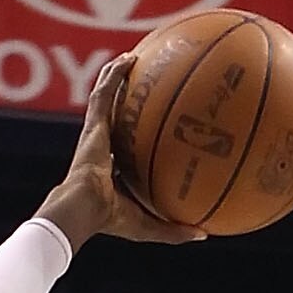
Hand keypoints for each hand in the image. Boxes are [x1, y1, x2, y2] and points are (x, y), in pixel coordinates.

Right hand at [37, 54, 208, 252]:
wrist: (86, 208)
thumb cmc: (112, 220)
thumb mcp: (150, 225)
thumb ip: (175, 229)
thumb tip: (205, 234)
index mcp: (113, 169)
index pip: (128, 148)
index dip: (139, 136)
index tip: (154, 127)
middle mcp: (104, 146)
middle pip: (118, 117)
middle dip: (128, 100)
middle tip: (147, 84)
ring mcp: (96, 132)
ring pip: (107, 97)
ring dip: (118, 77)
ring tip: (133, 58)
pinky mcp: (93, 123)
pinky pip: (105, 91)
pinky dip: (115, 74)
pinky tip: (128, 58)